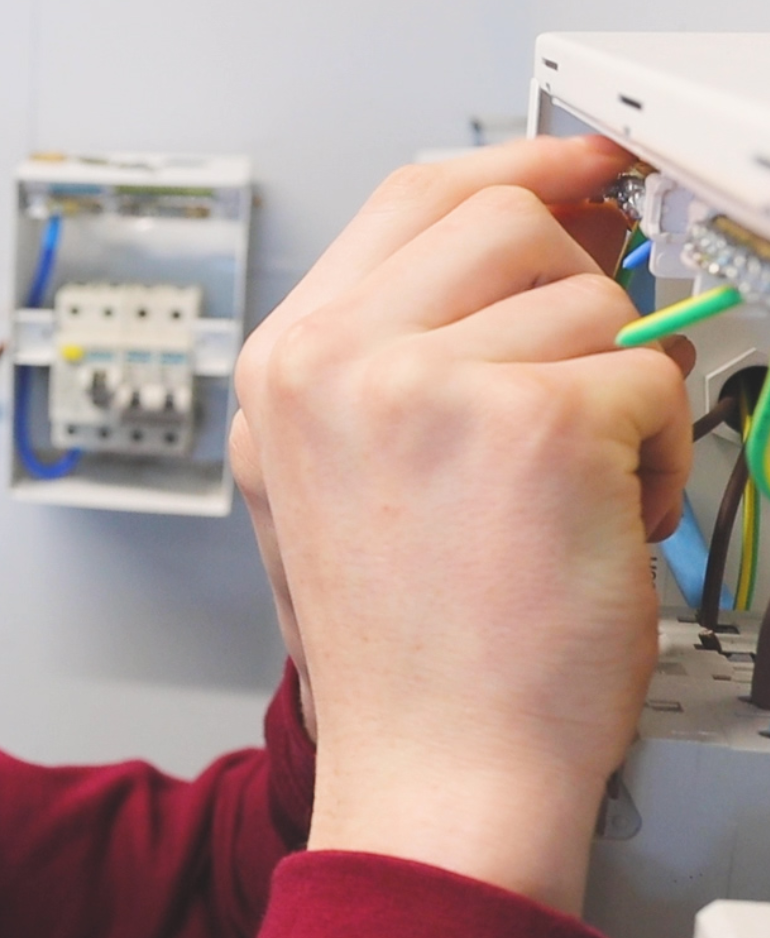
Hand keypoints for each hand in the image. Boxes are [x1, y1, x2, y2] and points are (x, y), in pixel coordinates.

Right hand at [234, 136, 689, 912]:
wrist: (435, 770)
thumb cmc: (410, 647)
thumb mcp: (340, 473)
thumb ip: (403, 348)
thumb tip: (537, 236)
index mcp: (286, 368)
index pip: (410, 198)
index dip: (512, 167)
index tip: (578, 168)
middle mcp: (335, 363)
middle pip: (506, 219)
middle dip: (574, 294)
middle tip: (578, 378)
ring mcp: (424, 385)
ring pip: (591, 300)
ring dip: (615, 393)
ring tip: (565, 492)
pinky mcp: (532, 423)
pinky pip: (648, 378)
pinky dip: (652, 457)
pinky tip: (592, 524)